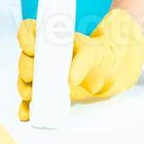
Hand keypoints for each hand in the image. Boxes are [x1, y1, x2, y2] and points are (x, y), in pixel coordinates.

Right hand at [16, 8, 143, 120]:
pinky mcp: (53, 91)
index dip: (26, 36)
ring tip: (29, 95)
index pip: (32, 30)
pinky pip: (36, 97)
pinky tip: (26, 113)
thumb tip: (70, 77)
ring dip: (24, 87)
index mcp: (57, 38)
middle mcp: (49, 54)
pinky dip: (28, 106)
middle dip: (25, 67)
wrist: (119, 68)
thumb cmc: (108, 52)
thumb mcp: (99, 51)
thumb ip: (85, 59)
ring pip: (27, 78)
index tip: (31, 48)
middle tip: (31, 76)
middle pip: (27, 57)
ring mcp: (49, 73)